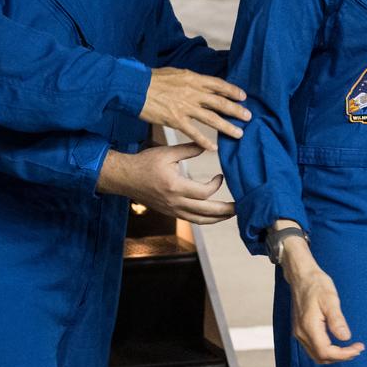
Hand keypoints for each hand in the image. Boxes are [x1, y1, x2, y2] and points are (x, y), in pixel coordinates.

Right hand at [96, 142, 235, 223]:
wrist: (124, 178)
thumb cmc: (144, 163)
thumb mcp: (167, 153)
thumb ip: (189, 149)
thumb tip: (209, 146)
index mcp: (175, 187)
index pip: (203, 193)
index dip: (216, 185)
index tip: (220, 176)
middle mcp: (174, 202)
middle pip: (206, 212)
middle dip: (225, 211)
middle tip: (242, 208)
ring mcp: (172, 210)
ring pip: (199, 220)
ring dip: (218, 219)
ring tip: (232, 214)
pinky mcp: (170, 212)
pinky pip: (191, 220)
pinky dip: (205, 219)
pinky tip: (214, 215)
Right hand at [140, 68, 251, 151]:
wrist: (134, 87)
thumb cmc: (152, 79)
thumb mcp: (176, 73)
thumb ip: (191, 80)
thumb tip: (202, 83)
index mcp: (193, 79)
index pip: (219, 85)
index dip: (232, 91)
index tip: (243, 96)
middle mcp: (192, 93)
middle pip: (220, 103)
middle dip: (236, 110)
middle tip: (248, 117)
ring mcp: (185, 107)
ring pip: (212, 119)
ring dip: (227, 127)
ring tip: (239, 134)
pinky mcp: (175, 120)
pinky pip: (194, 133)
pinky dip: (204, 141)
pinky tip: (214, 147)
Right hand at [278, 233, 363, 364]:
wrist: (301, 276)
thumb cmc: (317, 284)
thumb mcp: (330, 299)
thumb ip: (337, 320)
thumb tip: (345, 338)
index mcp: (309, 326)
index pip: (326, 351)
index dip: (343, 354)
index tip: (359, 347)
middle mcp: (301, 333)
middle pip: (320, 357)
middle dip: (340, 357)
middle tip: (357, 349)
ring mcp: (299, 332)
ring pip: (316, 355)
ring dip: (333, 356)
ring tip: (350, 349)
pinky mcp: (300, 330)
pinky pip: (313, 348)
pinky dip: (326, 350)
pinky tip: (337, 343)